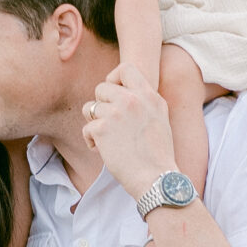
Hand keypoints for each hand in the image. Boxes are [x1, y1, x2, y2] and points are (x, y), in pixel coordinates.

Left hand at [82, 62, 178, 196]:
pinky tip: (104, 151)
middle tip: (109, 125)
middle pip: (101, 88)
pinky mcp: (101, 128)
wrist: (156, 178)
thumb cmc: (157, 155)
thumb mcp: (159, 119)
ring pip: (89, 108)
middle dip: (100, 105)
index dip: (113, 78)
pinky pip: (87, 129)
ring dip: (95, 124)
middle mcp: (132, 100)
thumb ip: (143, 103)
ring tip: (108, 140)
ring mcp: (116, 112)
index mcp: (149, 96)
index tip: (113, 94)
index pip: (126, 68)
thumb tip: (120, 94)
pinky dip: (92, 142)